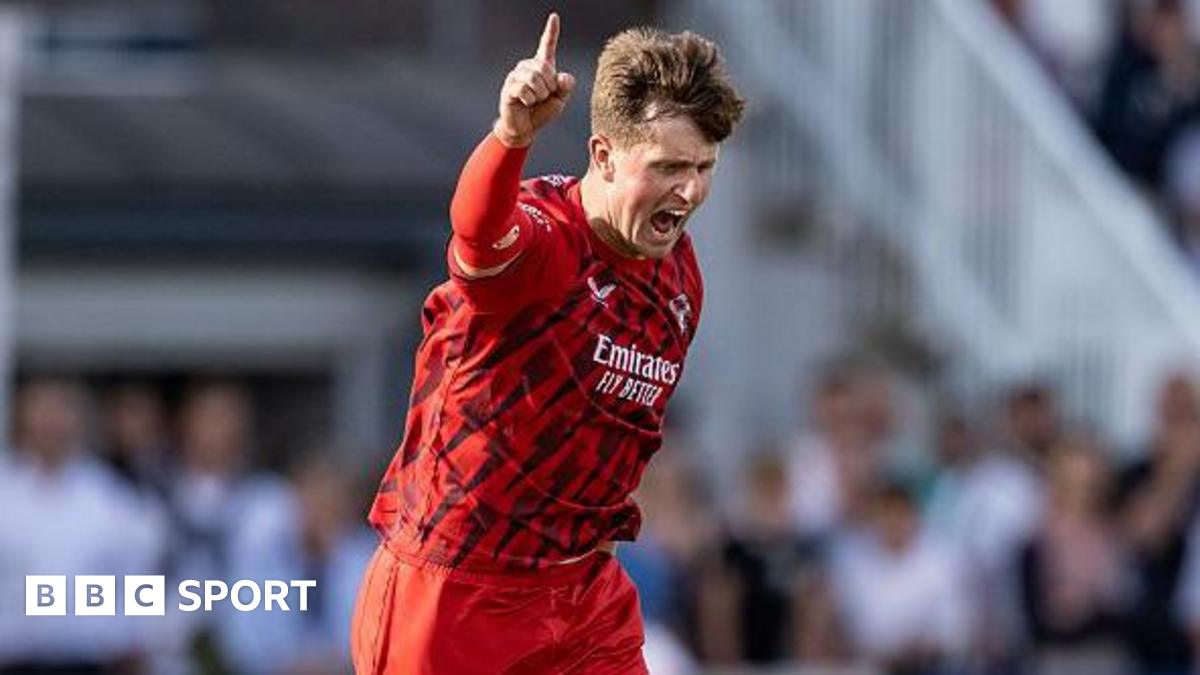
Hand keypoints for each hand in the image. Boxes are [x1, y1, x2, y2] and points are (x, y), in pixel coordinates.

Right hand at [494, 12, 575, 147]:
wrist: (525, 128)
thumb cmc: (542, 112)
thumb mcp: (560, 100)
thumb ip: (565, 87)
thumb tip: (561, 77)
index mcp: (542, 67)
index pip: (547, 45)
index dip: (551, 31)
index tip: (554, 17)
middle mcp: (528, 67)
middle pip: (545, 68)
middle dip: (549, 87)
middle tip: (544, 97)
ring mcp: (517, 75)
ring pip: (535, 79)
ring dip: (540, 95)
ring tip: (534, 101)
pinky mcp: (509, 86)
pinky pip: (525, 90)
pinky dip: (530, 100)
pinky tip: (525, 103)